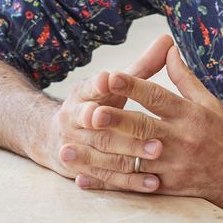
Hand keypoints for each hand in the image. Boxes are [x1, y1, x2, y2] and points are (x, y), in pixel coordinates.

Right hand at [41, 35, 172, 181]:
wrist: (54, 136)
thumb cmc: (96, 103)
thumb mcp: (112, 83)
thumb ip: (141, 66)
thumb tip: (168, 39)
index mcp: (83, 93)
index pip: (91, 87)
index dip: (99, 84)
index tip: (108, 78)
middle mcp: (75, 119)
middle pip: (97, 122)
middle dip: (120, 123)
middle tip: (148, 125)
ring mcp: (76, 146)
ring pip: (103, 152)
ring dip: (129, 153)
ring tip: (157, 152)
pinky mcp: (82, 170)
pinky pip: (107, 177)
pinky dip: (129, 181)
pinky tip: (153, 183)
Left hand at [61, 37, 222, 203]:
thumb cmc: (222, 135)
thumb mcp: (208, 103)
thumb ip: (184, 78)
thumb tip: (169, 49)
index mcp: (190, 115)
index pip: (158, 97)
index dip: (133, 86)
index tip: (110, 75)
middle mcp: (180, 140)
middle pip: (142, 128)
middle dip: (114, 120)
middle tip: (89, 112)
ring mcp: (171, 167)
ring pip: (130, 161)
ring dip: (98, 157)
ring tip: (69, 149)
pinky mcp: (165, 188)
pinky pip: (130, 187)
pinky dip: (106, 184)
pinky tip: (83, 179)